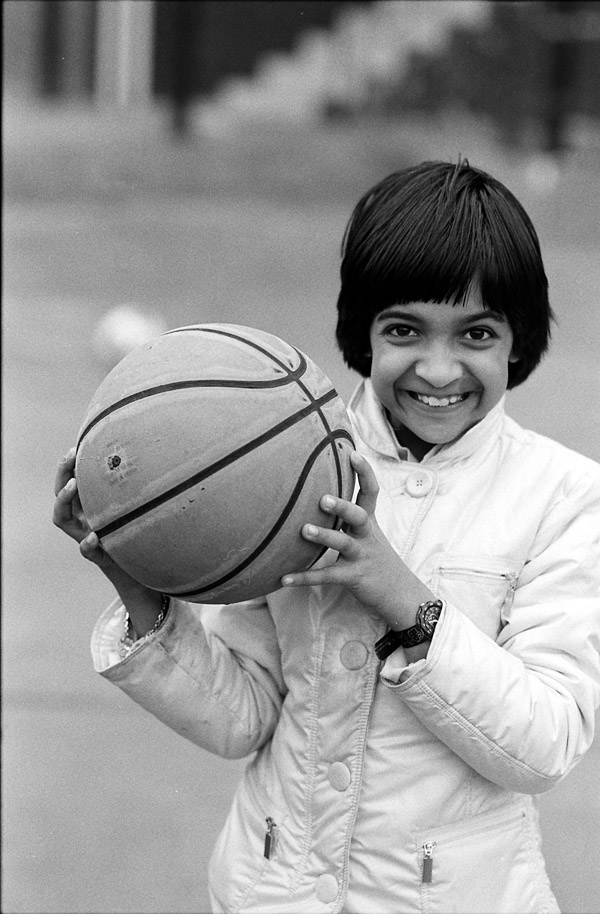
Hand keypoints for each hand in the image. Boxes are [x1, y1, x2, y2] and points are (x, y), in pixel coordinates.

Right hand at [53, 448, 151, 601]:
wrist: (143, 573)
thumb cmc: (139, 533)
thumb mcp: (134, 507)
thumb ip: (133, 488)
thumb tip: (148, 452)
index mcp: (89, 507)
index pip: (69, 482)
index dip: (67, 465)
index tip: (75, 446)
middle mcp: (82, 521)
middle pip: (60, 496)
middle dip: (61, 475)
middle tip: (70, 457)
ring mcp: (87, 538)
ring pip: (61, 519)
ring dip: (63, 500)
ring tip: (73, 486)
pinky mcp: (100, 557)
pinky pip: (87, 551)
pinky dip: (88, 544)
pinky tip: (95, 536)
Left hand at [282, 451, 432, 628]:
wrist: (401, 595)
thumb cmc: (377, 560)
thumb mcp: (368, 535)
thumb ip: (348, 518)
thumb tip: (319, 494)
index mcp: (370, 523)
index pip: (371, 492)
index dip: (364, 472)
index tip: (352, 453)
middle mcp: (367, 536)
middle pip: (358, 515)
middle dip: (342, 506)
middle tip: (322, 498)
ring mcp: (362, 556)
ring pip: (344, 544)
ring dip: (324, 537)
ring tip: (304, 531)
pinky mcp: (355, 577)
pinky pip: (328, 576)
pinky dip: (305, 577)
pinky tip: (284, 579)